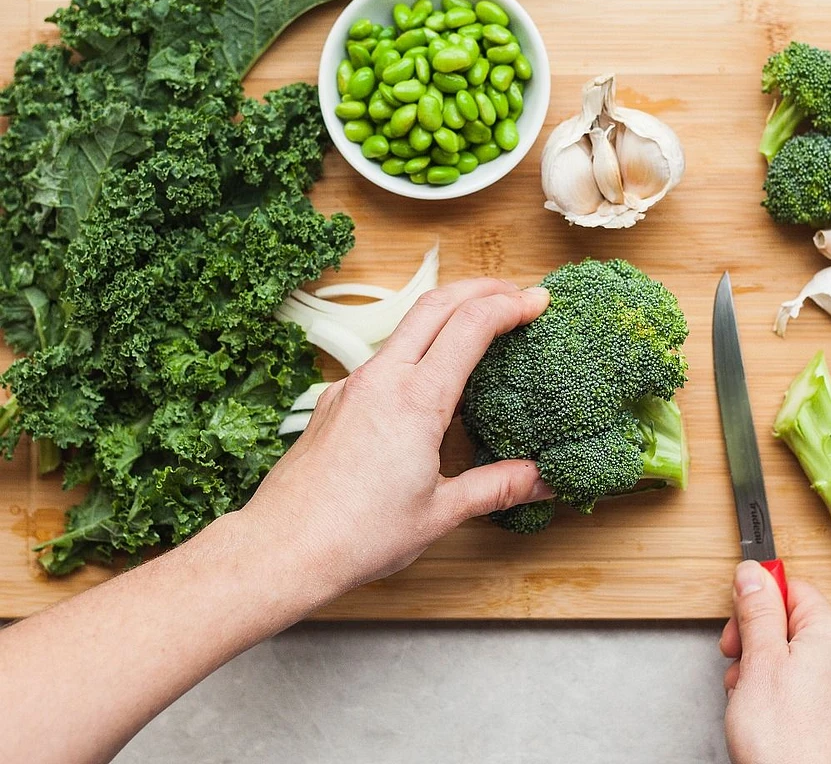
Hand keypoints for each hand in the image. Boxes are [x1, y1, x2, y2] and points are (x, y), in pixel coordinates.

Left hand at [238, 278, 553, 610]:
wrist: (281, 549)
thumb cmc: (357, 536)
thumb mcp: (440, 513)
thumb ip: (495, 488)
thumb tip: (542, 480)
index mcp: (415, 400)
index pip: (470, 325)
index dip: (509, 305)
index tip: (538, 301)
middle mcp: (382, 379)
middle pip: (436, 304)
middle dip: (480, 288)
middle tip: (515, 292)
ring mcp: (353, 385)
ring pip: (406, 327)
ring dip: (447, 313)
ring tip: (479, 325)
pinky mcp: (335, 399)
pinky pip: (383, 358)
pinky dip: (417, 347)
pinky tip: (430, 376)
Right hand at [719, 561, 830, 763]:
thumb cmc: (788, 743)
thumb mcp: (759, 661)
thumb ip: (756, 610)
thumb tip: (754, 572)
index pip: (788, 588)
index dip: (755, 606)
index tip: (737, 630)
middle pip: (791, 624)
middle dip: (756, 643)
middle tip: (737, 668)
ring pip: (796, 660)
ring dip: (764, 673)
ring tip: (750, 702)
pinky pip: (808, 690)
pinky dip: (783, 698)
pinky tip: (768, 720)